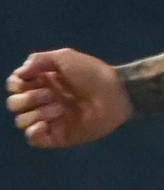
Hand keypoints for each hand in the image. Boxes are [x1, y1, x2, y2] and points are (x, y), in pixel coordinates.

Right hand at [6, 49, 133, 147]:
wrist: (115, 94)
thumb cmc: (93, 73)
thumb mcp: (66, 57)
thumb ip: (39, 60)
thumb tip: (20, 73)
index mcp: (44, 82)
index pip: (14, 86)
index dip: (17, 84)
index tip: (33, 78)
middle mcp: (44, 100)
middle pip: (14, 104)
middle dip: (30, 98)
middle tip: (54, 94)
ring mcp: (50, 119)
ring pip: (21, 121)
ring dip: (38, 112)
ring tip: (61, 108)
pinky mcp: (57, 135)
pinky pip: (32, 138)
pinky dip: (34, 131)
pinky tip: (47, 124)